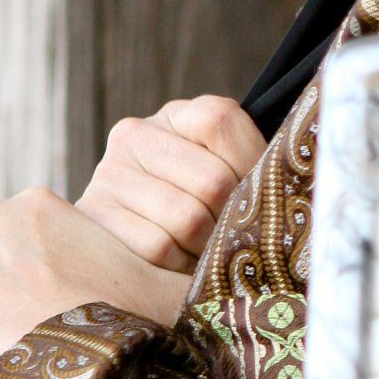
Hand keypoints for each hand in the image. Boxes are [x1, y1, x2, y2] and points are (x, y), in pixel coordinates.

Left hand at [0, 188, 192, 378]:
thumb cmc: (126, 326)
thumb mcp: (168, 290)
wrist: (73, 372)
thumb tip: (231, 267)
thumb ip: (188, 269)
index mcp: (38, 204)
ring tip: (17, 355)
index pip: (35, 239)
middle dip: (12, 292)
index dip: (52, 278)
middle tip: (42, 337)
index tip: (67, 312)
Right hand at [77, 97, 264, 272]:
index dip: (250, 164)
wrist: (139, 255)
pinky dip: (179, 264)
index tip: (255, 193)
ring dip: (208, 247)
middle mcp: (134, 134)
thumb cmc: (207, 212)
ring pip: (187, 217)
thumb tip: (286, 182)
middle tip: (232, 237)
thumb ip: (256, 164)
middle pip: (212, 180)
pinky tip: (179, 263)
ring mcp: (108, 173)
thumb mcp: (233, 173)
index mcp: (177, 114)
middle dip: (231, 219)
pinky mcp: (93, 215)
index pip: (220, 121)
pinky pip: (158, 247)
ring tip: (208, 252)